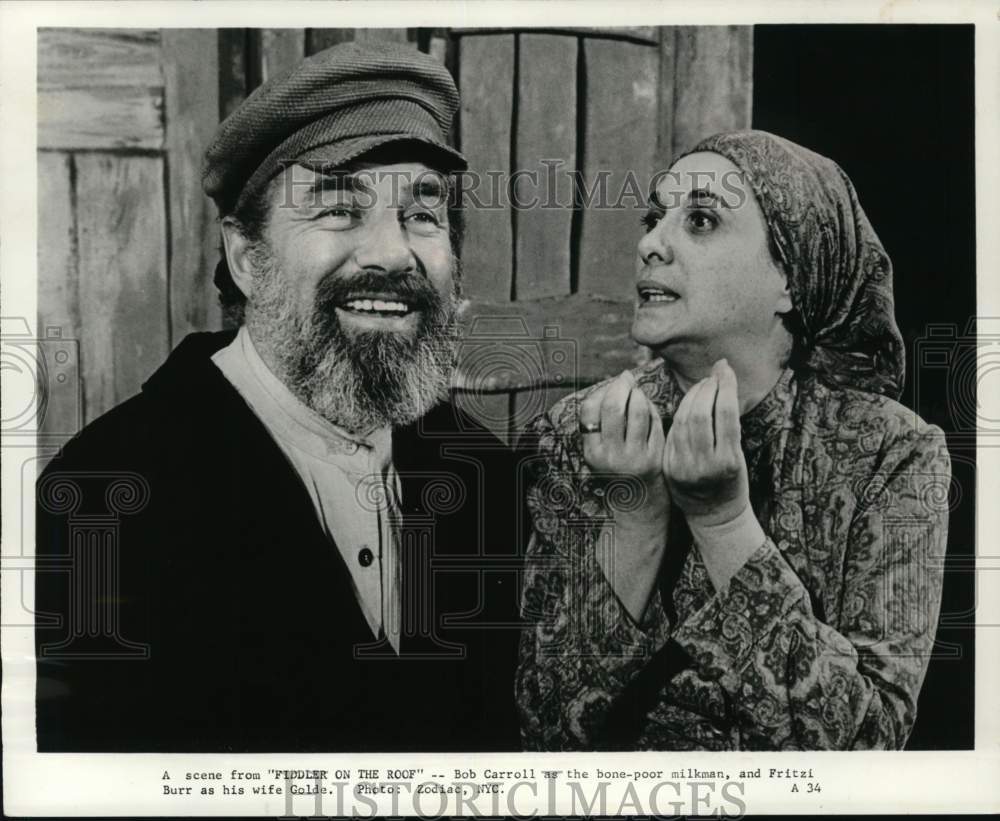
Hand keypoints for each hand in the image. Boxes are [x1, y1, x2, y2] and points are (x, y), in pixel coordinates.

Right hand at [579, 370, 667, 522]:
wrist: (639, 503)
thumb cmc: (619, 468)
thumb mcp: (602, 450)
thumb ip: (604, 422)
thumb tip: (619, 380)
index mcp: (592, 451)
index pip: (590, 410)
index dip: (600, 391)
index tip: (609, 386)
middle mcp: (611, 454)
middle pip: (613, 406)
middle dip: (620, 386)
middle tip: (626, 379)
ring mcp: (634, 456)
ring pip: (637, 410)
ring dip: (638, 394)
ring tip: (637, 392)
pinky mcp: (655, 456)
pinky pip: (654, 421)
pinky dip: (652, 408)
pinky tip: (649, 406)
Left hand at [663, 359, 749, 527]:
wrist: (714, 516)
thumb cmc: (733, 482)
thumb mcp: (738, 457)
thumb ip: (727, 427)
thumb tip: (720, 383)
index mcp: (728, 461)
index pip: (724, 413)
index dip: (725, 386)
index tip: (726, 369)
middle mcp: (704, 465)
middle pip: (699, 413)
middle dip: (706, 388)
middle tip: (713, 377)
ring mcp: (682, 467)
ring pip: (682, 420)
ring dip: (691, 396)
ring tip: (702, 386)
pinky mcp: (668, 467)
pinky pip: (671, 432)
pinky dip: (679, 413)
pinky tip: (687, 404)